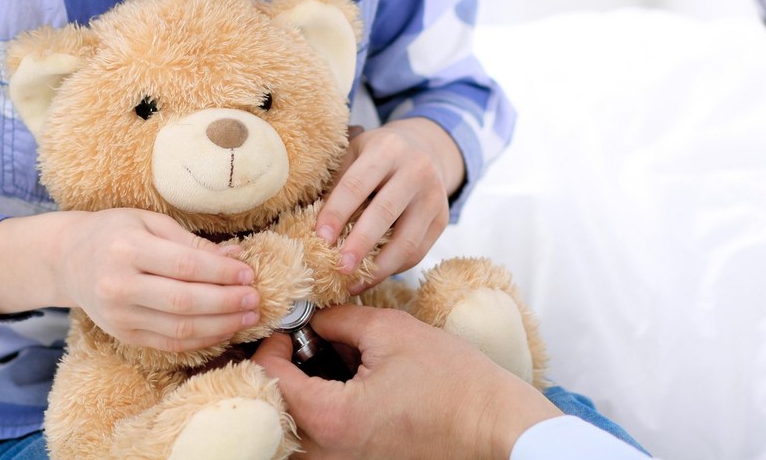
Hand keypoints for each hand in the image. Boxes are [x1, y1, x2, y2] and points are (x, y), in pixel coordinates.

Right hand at [0, 208, 259, 351]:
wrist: (68, 259)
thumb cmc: (113, 232)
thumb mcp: (149, 222)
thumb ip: (191, 241)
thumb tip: (237, 256)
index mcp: (127, 249)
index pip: (185, 266)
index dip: (222, 274)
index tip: (248, 274)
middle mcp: (119, 285)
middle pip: (184, 302)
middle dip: (227, 303)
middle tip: (255, 299)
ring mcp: (119, 315)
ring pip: (179, 329)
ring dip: (220, 325)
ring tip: (247, 316)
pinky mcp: (123, 334)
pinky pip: (168, 343)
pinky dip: (201, 340)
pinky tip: (223, 330)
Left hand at [253, 304, 559, 459]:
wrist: (494, 423)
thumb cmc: (451, 379)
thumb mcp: (389, 331)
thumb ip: (339, 321)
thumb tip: (312, 319)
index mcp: (331, 418)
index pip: (271, 380)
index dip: (272, 345)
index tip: (289, 326)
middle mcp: (329, 452)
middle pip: (278, 409)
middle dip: (283, 370)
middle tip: (303, 341)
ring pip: (296, 428)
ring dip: (301, 392)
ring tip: (327, 360)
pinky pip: (322, 440)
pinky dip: (322, 410)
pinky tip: (348, 383)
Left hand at [315, 118, 463, 291]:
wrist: (426, 149)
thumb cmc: (379, 155)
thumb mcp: (356, 153)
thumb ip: (337, 182)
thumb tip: (307, 224)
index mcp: (387, 149)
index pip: (357, 184)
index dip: (336, 212)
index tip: (319, 238)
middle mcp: (417, 169)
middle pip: (385, 212)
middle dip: (360, 244)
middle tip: (339, 268)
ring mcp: (434, 196)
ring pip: (407, 240)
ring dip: (378, 267)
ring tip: (353, 283)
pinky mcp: (442, 220)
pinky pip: (418, 252)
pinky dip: (393, 268)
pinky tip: (371, 277)